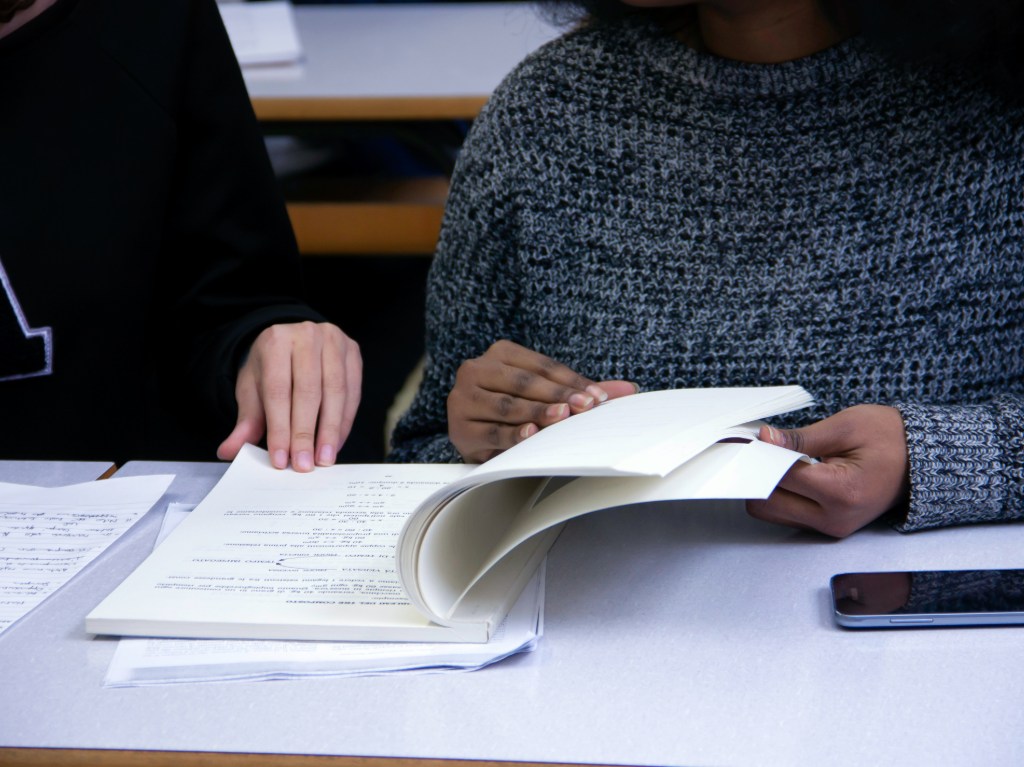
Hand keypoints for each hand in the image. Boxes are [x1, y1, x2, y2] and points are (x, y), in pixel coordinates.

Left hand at [216, 322, 361, 470]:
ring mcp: (334, 341)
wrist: (293, 344)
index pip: (278, 390)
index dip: (280, 428)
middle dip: (305, 433)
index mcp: (276, 341)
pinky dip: (344, 422)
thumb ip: (245, 421)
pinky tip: (335, 443)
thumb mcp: (253, 391)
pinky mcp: (354, 353)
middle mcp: (307, 335)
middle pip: (308, 391)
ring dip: (330, 431)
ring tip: (323, 459)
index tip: (281, 459)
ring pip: (335, 392)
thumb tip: (228, 451)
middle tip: (304, 465)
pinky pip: (352, 393)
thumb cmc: (272, 370)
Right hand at [447, 339, 635, 462]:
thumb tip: (628, 390)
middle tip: (586, 406)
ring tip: (562, 417)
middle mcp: (476, 370)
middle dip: (558, 395)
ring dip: (537, 412)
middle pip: (524, 382)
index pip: (540, 366)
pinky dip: (513, 434)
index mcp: (499, 353)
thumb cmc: (515, 409)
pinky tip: (531, 434)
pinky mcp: (460, 428)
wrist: (473, 433)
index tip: (598, 396)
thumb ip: (580, 390)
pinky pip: (492, 431)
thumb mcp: (545, 395)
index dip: (571, 381)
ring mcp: (464, 399)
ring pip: (507, 405)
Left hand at [746, 404, 909, 537]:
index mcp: (841, 492)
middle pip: (766, 504)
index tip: (750, 439)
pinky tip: (788, 471)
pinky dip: (780, 494)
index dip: (759, 456)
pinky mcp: (827, 527)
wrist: (922, 460)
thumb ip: (800, 437)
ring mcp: (831, 527)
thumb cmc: (891, 438)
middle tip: (760, 449)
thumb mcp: (846, 426)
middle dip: (758, 474)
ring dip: (766, 486)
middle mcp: (834, 518)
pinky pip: (787, 514)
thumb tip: (765, 439)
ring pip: (772, 512)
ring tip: (777, 458)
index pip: (779, 478)